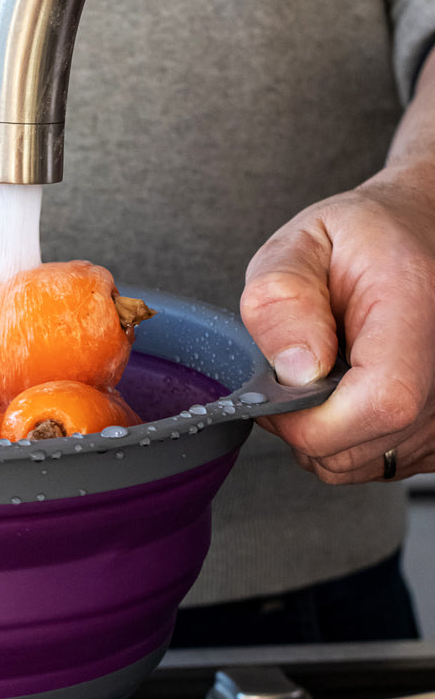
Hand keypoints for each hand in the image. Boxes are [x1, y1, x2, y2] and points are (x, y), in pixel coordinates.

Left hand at [240, 168, 434, 483]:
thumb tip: (292, 369)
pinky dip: (352, 439)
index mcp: (417, 307)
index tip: (278, 391)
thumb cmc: (364, 237)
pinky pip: (382, 463)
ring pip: (364, 463)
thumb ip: (281, 297)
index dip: (311, 418)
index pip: (381, 403)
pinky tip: (353, 391)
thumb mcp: (302, 242)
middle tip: (296, 368)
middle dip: (303, 423)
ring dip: (326, 432)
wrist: (420, 235)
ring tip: (329, 373)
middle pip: (362, 445)